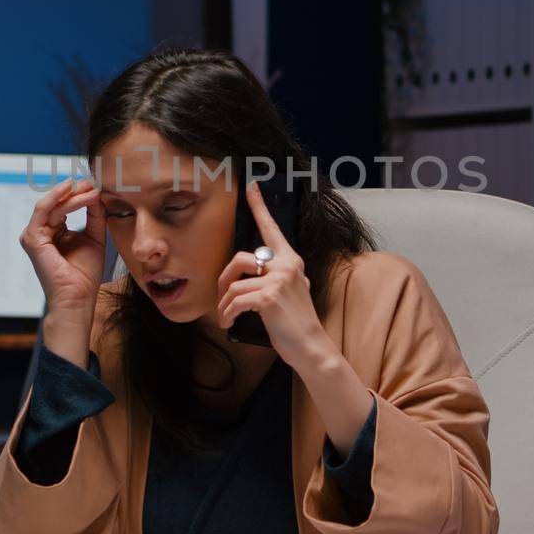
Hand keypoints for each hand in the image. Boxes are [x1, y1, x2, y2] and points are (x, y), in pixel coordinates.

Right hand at [21, 178, 106, 344]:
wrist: (78, 296)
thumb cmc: (85, 274)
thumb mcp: (95, 237)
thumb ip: (95, 215)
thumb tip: (96, 192)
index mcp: (54, 231)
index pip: (64, 205)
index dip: (80, 193)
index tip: (97, 184)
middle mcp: (42, 231)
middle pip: (57, 202)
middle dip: (76, 190)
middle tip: (93, 181)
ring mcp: (34, 235)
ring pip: (52, 204)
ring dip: (72, 194)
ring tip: (90, 187)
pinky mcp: (32, 238)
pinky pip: (44, 210)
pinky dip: (60, 198)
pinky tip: (75, 192)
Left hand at [214, 180, 330, 367]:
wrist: (311, 347)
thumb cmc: (296, 322)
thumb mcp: (291, 291)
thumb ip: (277, 277)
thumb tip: (254, 272)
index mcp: (291, 260)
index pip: (272, 228)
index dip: (259, 206)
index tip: (250, 186)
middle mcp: (286, 265)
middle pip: (239, 259)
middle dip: (223, 279)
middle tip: (222, 297)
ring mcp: (278, 281)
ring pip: (233, 284)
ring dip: (223, 304)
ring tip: (226, 316)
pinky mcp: (268, 298)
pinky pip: (235, 301)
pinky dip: (227, 314)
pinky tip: (228, 323)